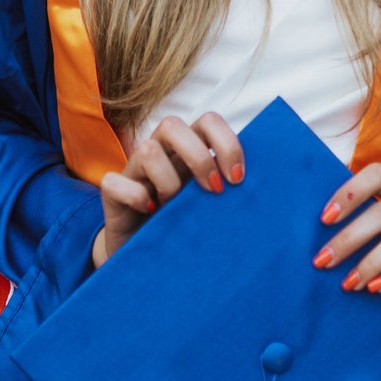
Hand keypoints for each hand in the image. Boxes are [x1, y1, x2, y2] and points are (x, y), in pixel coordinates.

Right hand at [92, 110, 244, 267]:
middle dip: (198, 157)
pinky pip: (114, 181)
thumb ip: (228, 190)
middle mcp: (160, 154)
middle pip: (172, 124)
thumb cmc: (184, 226)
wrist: (146, 258)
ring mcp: (133, 171)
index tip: (238, 179)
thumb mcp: (210, 205)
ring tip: (175, 208)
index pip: (207, 122)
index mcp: (188, 151)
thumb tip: (268, 192)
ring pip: (146, 149)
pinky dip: (136, 196)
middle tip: (215, 191)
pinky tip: (150, 212)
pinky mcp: (111, 193)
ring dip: (168, 182)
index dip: (225, 143)